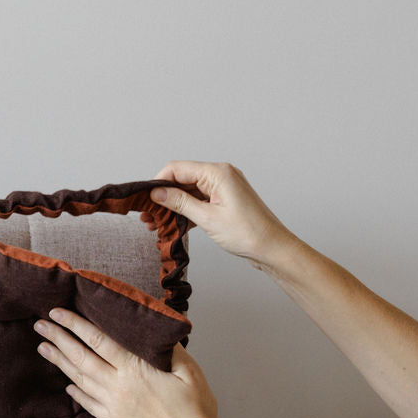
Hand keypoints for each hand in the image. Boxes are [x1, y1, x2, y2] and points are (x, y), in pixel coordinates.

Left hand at [33, 308, 223, 417]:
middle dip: (59, 339)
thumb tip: (158, 331)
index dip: (75, 325)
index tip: (57, 313)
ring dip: (60, 362)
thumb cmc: (195, 409)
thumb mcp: (189, 371)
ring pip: (79, 379)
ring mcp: (113, 406)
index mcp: (134, 370)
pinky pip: (89, 403)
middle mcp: (117, 386)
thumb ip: (171, 349)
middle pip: (80, 358)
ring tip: (44, 348)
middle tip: (39, 326)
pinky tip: (67, 384)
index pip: (97, 341)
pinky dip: (76, 392)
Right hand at [151, 160, 292, 269]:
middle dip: (163, 196)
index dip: (157, 182)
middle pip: (182, 179)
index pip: (177, 168)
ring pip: (189, 191)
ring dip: (173, 205)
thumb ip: (180, 203)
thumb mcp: (207, 218)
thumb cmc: (247, 233)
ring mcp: (224, 187)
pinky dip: (186, 210)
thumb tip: (157, 193)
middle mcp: (221, 175)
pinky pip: (200, 200)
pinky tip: (173, 224)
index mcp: (218, 173)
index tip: (145, 199)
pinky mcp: (225, 200)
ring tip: (155, 223)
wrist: (272, 248)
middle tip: (147, 215)